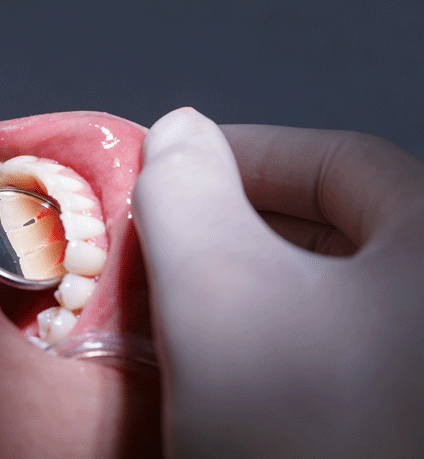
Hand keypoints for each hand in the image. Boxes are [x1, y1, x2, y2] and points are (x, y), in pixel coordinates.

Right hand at [133, 107, 423, 456]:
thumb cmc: (299, 427)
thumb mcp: (221, 294)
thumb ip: (187, 191)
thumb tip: (180, 131)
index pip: (339, 161)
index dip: (243, 153)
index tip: (167, 168)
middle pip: (335, 228)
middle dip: (236, 221)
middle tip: (160, 238)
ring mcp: (416, 366)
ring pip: (325, 297)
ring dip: (243, 285)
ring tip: (172, 297)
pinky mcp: (392, 415)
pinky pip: (327, 355)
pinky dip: (268, 343)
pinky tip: (214, 365)